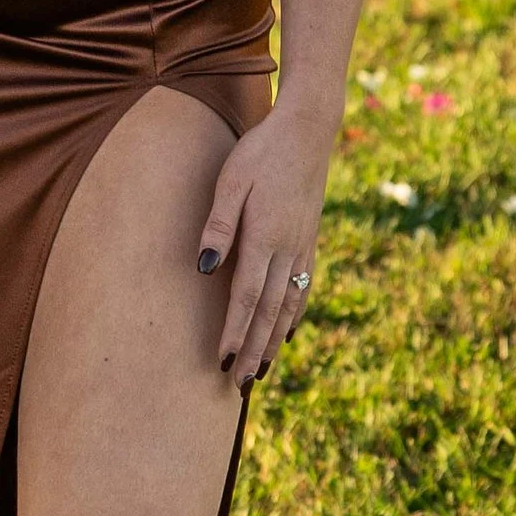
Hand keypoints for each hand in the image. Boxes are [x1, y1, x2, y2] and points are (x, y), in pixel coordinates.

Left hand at [196, 114, 329, 390]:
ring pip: (288, 305)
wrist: (308, 131)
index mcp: (264, 237)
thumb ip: (217, 225)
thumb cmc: (260, 152)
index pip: (246, 297)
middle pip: (268, 312)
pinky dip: (294, 315)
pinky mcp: (310, 240)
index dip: (235, 332)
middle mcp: (287, 249)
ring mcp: (303, 247)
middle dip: (253, 350)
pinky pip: (303, 287)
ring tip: (261, 371)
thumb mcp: (230, 181)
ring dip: (273, 341)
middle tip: (239, 384)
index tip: (223, 361)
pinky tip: (287, 332)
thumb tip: (204, 268)